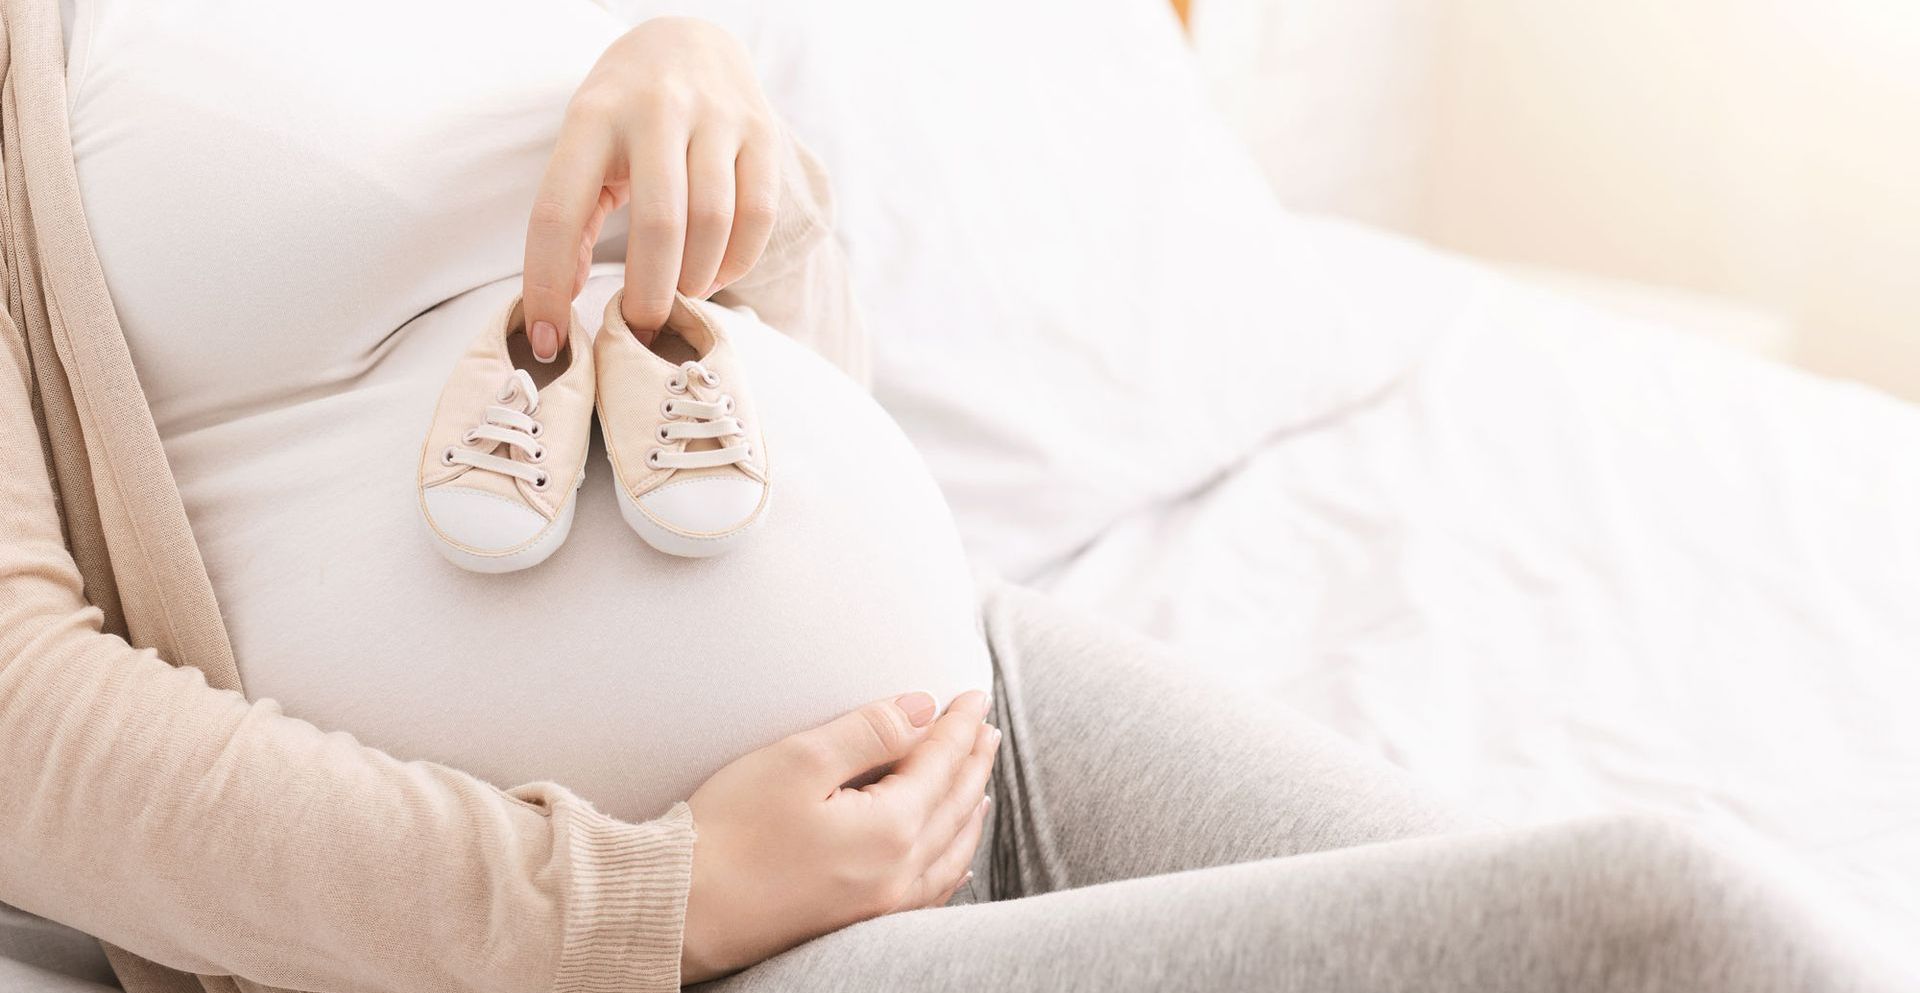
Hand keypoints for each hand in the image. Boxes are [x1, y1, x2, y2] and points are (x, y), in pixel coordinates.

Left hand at [523, 17, 780, 358]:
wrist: (689, 40)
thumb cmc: (625, 113)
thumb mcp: (583, 147)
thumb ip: (571, 218)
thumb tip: (561, 301)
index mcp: (592, 116)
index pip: (558, 213)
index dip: (546, 287)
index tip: (547, 343)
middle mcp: (656, 110)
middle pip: (659, 226)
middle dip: (648, 296)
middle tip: (640, 327)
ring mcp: (716, 116)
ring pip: (713, 223)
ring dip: (696, 282)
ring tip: (680, 298)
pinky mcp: (762, 131)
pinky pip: (758, 216)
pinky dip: (736, 262)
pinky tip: (715, 274)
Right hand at [680, 690, 998, 982]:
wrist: (682, 910)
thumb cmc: (730, 832)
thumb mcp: (800, 761)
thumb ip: (870, 731)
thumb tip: (924, 709)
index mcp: (891, 829)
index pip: (941, 762)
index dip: (959, 724)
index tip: (974, 695)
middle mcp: (898, 873)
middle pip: (955, 804)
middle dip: (973, 761)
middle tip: (986, 728)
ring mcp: (881, 905)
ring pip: (950, 850)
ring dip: (969, 810)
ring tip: (980, 781)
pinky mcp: (857, 923)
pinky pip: (930, 891)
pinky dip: (951, 863)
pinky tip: (954, 859)